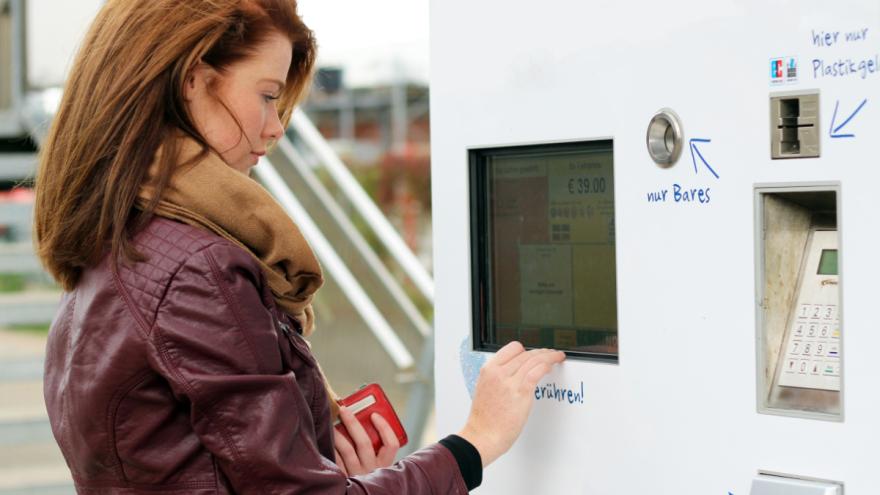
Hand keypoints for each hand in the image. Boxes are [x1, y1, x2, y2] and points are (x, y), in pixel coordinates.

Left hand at [334, 406, 399, 475]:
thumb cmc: (371, 476)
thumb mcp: (380, 465)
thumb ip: (376, 448)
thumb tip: (359, 420)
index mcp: (386, 465)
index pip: (391, 444)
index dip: (384, 427)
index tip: (374, 414)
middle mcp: (373, 471)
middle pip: (364, 443)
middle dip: (353, 424)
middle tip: (344, 410)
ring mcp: (358, 476)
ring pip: (348, 452)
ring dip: (338, 435)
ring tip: (331, 423)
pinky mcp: (345, 481)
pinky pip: (337, 463)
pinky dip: (332, 450)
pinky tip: (327, 441)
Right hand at [458, 341, 564, 466]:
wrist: (482, 436)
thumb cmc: (484, 419)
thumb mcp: (484, 389)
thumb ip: (498, 378)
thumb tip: (514, 373)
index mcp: (488, 370)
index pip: (511, 348)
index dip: (525, 350)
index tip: (533, 353)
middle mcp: (498, 372)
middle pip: (525, 353)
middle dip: (540, 352)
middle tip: (549, 354)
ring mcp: (510, 381)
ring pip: (534, 359)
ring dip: (549, 356)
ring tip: (556, 357)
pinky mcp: (521, 392)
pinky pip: (537, 371)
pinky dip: (547, 365)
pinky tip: (552, 366)